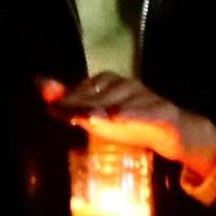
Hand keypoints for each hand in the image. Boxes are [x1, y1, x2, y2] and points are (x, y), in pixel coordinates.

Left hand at [39, 74, 215, 179]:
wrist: (174, 133)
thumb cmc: (130, 122)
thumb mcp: (97, 115)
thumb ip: (70, 104)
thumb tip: (41, 87)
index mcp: (111, 82)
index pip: (85, 88)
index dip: (70, 99)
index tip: (55, 109)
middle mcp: (127, 84)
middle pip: (100, 95)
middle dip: (82, 105)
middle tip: (67, 116)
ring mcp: (146, 97)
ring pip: (121, 102)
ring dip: (103, 109)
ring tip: (86, 118)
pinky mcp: (162, 112)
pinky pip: (145, 111)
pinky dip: (130, 113)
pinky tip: (116, 117)